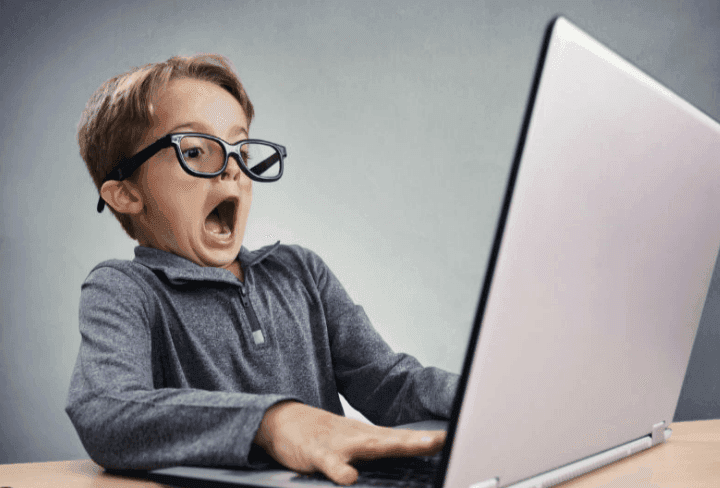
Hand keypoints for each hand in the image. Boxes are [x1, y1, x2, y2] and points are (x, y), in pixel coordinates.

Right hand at [253, 401, 445, 484]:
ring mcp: (340, 443)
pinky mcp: (318, 453)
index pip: (405, 439)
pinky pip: (330, 463)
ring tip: (419, 447)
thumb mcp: (354, 443)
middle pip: (395, 440)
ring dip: (395, 446)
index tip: (456, 439)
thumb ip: (379, 452)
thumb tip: (410, 457)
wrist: (283, 420)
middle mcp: (360, 437)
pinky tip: (349, 478)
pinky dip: (340, 470)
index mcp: (370, 437)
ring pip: (370, 446)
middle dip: (421, 441)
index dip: (430, 440)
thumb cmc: (323, 436)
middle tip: (445, 440)